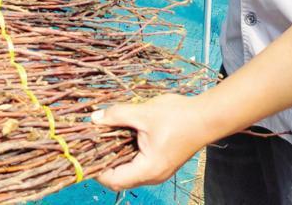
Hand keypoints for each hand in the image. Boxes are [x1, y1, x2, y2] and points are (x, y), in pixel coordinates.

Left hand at [92, 93, 207, 191]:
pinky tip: (123, 137)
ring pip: (129, 172)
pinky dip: (128, 154)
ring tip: (105, 138)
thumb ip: (117, 116)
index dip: (96, 168)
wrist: (207, 117)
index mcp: (148, 169)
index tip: (85, 153)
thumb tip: (94, 119)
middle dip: (104, 163)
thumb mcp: (143, 113)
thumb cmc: (177, 116)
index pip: (113, 179)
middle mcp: (153, 176)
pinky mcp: (162, 163)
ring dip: (116, 158)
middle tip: (93, 144)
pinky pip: (139, 165)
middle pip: (120, 179)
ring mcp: (159, 171)